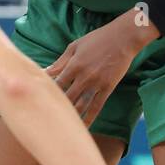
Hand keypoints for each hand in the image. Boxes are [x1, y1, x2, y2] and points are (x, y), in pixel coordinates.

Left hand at [45, 10, 157, 125]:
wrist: (123, 38)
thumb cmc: (97, 39)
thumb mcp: (75, 46)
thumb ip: (60, 61)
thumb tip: (45, 71)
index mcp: (74, 65)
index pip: (57, 83)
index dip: (48, 92)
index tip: (41, 101)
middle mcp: (84, 76)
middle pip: (67, 97)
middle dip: (57, 107)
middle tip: (47, 117)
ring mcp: (97, 83)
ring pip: (81, 105)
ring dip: (71, 115)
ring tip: (61, 126)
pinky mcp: (108, 88)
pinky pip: (97, 106)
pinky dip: (89, 117)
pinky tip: (83, 126)